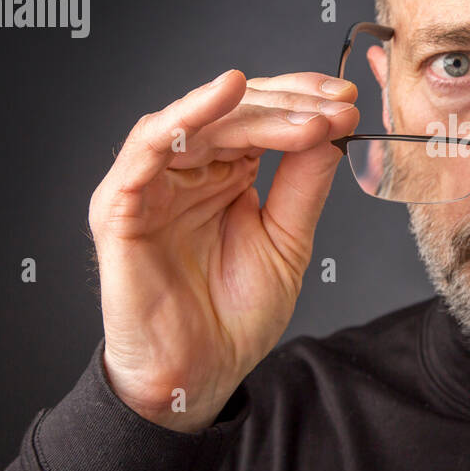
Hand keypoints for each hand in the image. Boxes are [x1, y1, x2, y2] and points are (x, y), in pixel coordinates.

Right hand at [88, 69, 357, 431]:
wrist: (198, 376)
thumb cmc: (233, 316)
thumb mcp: (287, 240)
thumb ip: (304, 183)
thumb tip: (333, 128)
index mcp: (222, 175)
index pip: (259, 118)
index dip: (302, 101)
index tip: (348, 101)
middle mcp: (185, 172)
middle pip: (233, 112)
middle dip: (290, 104)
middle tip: (337, 107)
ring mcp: (152, 185)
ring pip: (199, 122)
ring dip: (257, 112)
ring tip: (306, 116)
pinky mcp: (121, 205)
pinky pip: (148, 146)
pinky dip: (187, 115)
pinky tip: (226, 94)